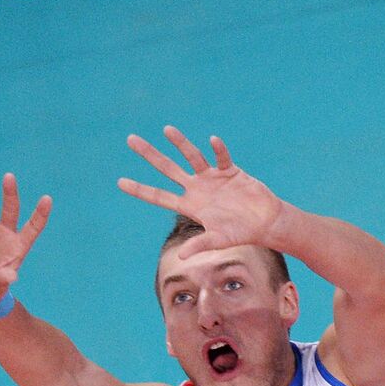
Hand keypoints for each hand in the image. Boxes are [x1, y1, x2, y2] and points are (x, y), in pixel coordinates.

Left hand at [117, 126, 284, 257]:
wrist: (264, 222)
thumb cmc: (241, 233)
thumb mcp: (218, 240)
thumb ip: (200, 244)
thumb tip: (182, 256)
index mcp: (189, 205)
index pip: (159, 196)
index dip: (140, 189)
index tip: (119, 182)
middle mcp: (196, 188)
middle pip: (167, 169)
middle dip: (149, 154)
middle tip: (130, 139)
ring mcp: (211, 177)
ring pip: (191, 156)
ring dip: (180, 143)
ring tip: (166, 129)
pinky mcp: (229, 170)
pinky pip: (222, 157)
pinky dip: (218, 150)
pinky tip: (213, 140)